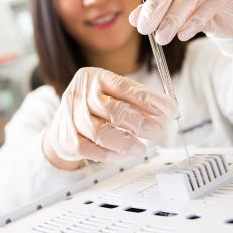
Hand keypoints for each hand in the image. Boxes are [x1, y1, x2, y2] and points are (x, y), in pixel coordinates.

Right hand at [43, 67, 175, 168]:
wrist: (62, 123)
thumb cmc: (95, 106)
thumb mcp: (113, 93)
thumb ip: (136, 100)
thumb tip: (167, 108)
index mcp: (95, 77)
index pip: (125, 87)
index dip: (150, 99)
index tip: (171, 109)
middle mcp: (81, 93)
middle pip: (112, 110)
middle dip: (139, 123)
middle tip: (157, 131)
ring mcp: (71, 116)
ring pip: (100, 132)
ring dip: (125, 143)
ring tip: (141, 148)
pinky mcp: (67, 137)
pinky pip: (90, 149)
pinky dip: (109, 154)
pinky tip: (122, 155)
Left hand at [108, 0, 232, 58]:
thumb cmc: (202, 7)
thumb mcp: (175, 9)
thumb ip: (155, 11)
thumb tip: (133, 19)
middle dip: (154, 7)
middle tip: (143, 29)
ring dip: (172, 19)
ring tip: (162, 38)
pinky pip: (208, 4)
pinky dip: (193, 22)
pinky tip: (183, 34)